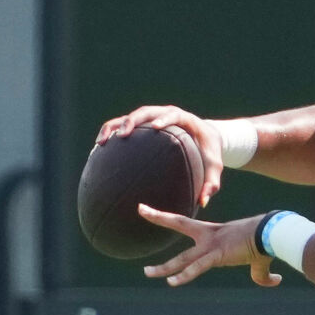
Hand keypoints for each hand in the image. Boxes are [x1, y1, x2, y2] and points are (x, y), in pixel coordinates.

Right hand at [97, 105, 226, 205]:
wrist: (204, 138)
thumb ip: (212, 183)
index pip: (173, 114)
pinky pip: (123, 125)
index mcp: (184, 119)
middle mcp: (165, 114)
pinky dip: (111, 133)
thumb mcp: (214, 167)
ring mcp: (152, 118)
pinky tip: (99, 148)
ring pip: (129, 117)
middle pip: (146, 112)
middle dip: (132, 121)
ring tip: (102, 142)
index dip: (164, 118)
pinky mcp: (142, 126)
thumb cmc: (209, 153)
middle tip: (122, 134)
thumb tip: (203, 202)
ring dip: (114, 127)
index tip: (157, 127)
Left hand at [140, 209, 278, 287]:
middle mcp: (209, 236)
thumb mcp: (259, 260)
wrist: (272, 234)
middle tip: (141, 209)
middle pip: (178, 223)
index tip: (149, 207)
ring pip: (182, 258)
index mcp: (214, 233)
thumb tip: (273, 280)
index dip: (166, 216)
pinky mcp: (217, 255)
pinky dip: (184, 276)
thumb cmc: (267, 243)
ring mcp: (211, 245)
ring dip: (164, 267)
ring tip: (147, 273)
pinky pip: (196, 267)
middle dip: (158, 217)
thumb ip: (261, 274)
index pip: (184, 222)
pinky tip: (172, 282)